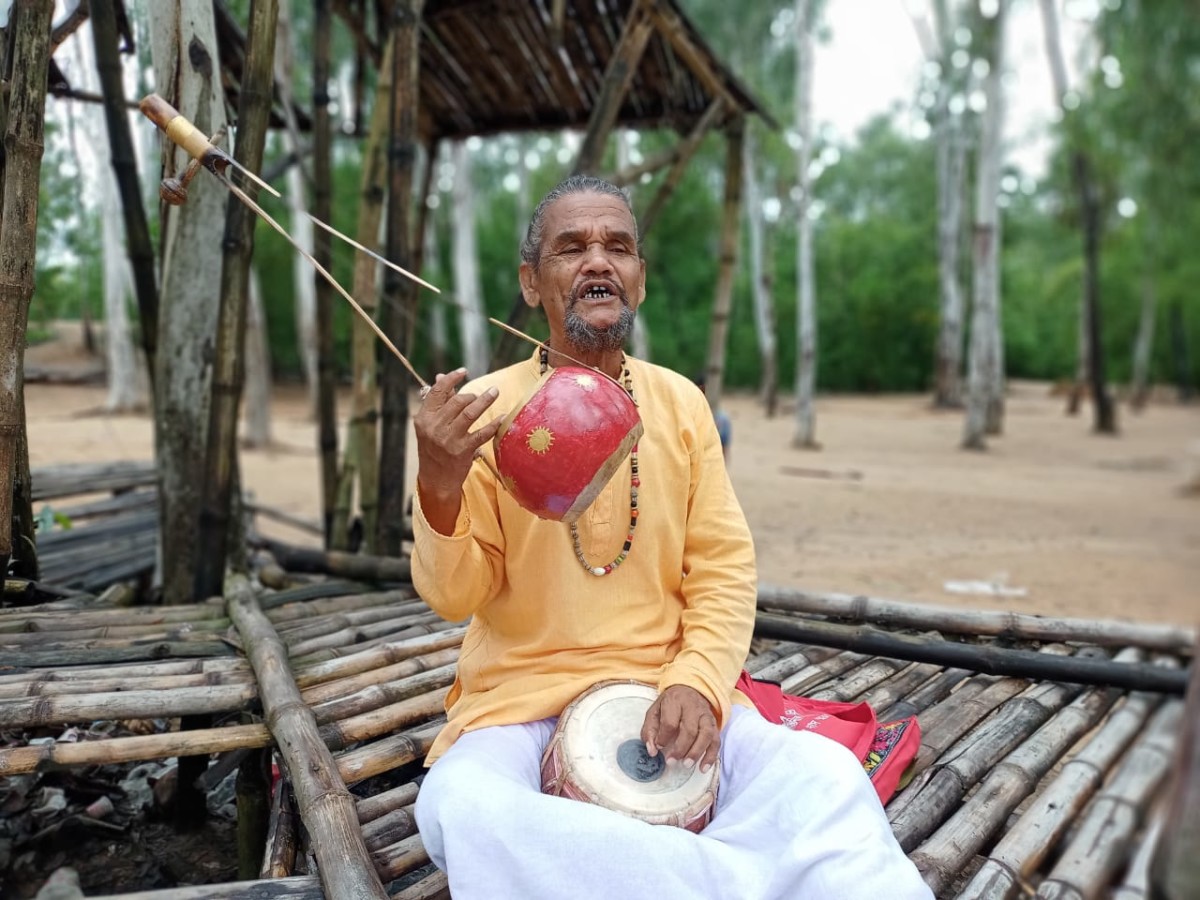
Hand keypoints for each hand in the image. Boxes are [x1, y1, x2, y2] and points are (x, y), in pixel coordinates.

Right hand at [414, 369, 501, 533]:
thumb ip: (437, 402)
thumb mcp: (429, 426)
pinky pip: (482, 433)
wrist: (435, 479)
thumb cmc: (433, 449)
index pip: (437, 391)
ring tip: (495, 392)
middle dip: (473, 394)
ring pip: (470, 413)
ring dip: (485, 400)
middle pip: (457, 401)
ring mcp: (448, 439)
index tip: (464, 371)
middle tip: (485, 392)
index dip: (451, 379)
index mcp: (424, 418)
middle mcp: (434, 427)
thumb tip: (440, 376)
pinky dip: (493, 424)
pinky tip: (502, 417)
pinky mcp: (462, 451)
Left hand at [641, 685, 719, 773]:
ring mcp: (706, 716)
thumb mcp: (654, 712)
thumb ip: (649, 731)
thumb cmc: (670, 704)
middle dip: (680, 748)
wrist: (690, 689)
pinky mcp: (714, 724)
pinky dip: (711, 755)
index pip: (670, 722)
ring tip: (687, 765)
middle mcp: (693, 707)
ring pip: (705, 734)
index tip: (659, 747)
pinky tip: (703, 767)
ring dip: (696, 752)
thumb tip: (652, 751)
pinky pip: (716, 741)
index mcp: (675, 701)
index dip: (663, 737)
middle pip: (689, 730)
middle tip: (671, 762)